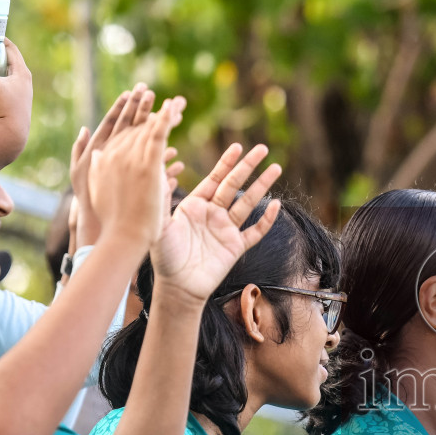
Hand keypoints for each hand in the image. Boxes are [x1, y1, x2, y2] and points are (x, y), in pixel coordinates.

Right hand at [88, 95, 184, 247]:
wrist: (120, 234)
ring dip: (158, 112)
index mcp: (103, 156)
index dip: (123, 110)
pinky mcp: (147, 165)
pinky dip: (165, 120)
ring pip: (147, 127)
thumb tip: (85, 133)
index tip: (129, 96)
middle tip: (148, 89)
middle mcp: (115, 152)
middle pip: (132, 123)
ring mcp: (131, 158)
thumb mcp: (92, 184)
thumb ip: (92, 158)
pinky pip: (158, 137)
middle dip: (140, 105)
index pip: (115, 127)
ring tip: (171, 100)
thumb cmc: (109, 217)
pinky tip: (173, 109)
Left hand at [150, 143, 282, 301]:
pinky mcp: (236, 247)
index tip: (238, 147)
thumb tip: (159, 172)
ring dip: (262, 186)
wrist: (178, 287)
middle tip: (263, 149)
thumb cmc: (164, 257)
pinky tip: (276, 206)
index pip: (214, 178)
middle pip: (234, 185)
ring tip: (276, 168)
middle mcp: (212, 214)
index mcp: (195, 205)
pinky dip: (265, 220)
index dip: (226, 162)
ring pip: (248, 203)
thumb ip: (163, 200)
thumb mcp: (160, 225)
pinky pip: (254, 231)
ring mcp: (226, 230)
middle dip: (248, 167)